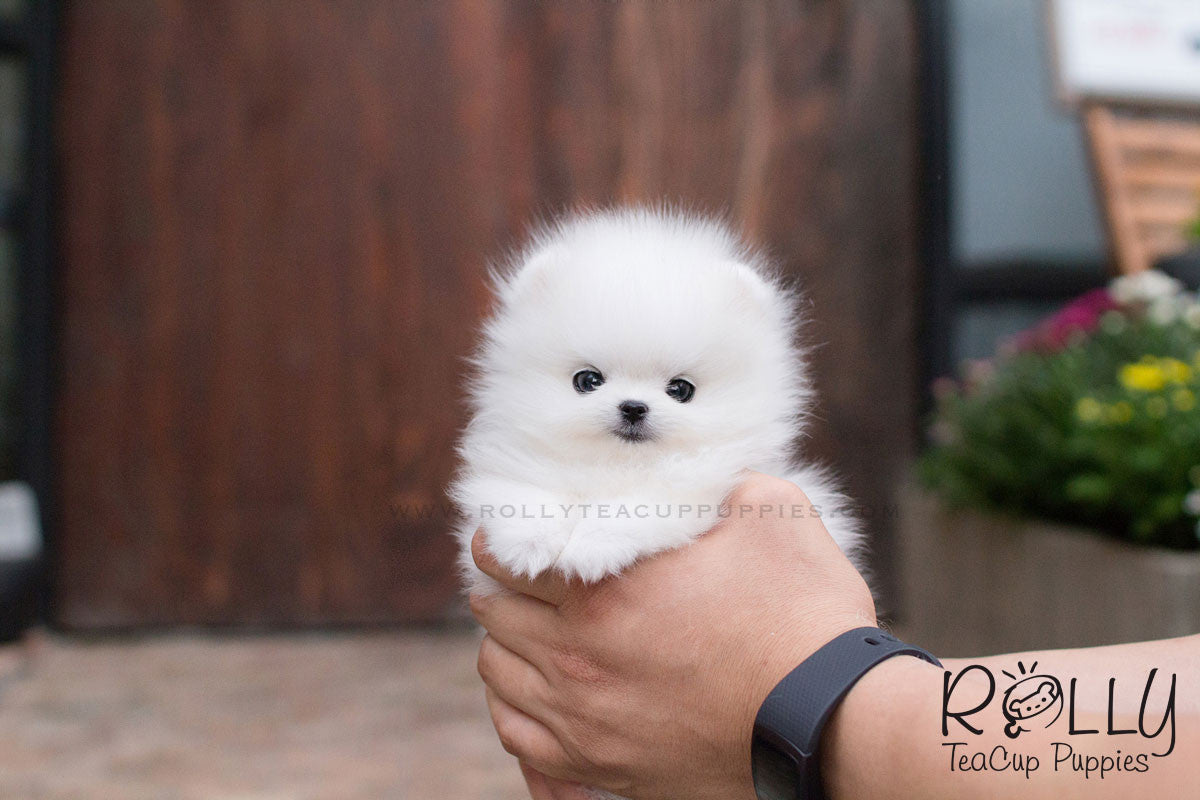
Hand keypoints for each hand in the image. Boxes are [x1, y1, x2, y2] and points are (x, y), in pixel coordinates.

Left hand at [470, 473, 876, 799]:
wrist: (831, 720)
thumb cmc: (803, 617)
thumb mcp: (769, 513)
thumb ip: (719, 481)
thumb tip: (703, 468)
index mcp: (603, 592)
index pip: (505, 557)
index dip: (498, 536)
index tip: (504, 530)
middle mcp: (578, 657)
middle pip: (493, 613)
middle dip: (501, 586)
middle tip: (520, 575)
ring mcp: (586, 718)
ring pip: (498, 674)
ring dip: (506, 643)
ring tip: (526, 628)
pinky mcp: (604, 766)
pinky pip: (520, 739)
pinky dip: (515, 709)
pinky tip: (532, 692)